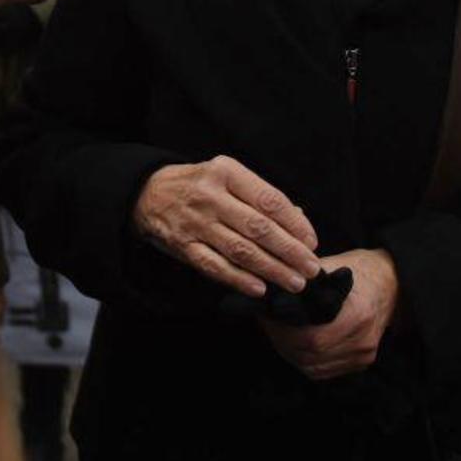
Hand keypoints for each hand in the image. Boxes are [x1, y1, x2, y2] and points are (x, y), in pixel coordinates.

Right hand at [133, 156, 320, 297]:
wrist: (148, 192)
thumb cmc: (200, 185)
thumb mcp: (228, 176)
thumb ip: (261, 196)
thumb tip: (299, 221)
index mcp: (227, 172)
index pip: (269, 200)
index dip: (295, 224)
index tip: (312, 242)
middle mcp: (211, 196)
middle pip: (259, 227)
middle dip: (290, 251)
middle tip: (311, 268)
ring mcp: (196, 222)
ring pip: (240, 250)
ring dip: (271, 269)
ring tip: (294, 282)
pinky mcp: (183, 246)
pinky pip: (215, 266)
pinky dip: (239, 279)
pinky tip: (260, 288)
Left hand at [261, 248, 397, 379]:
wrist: (394, 283)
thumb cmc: (361, 270)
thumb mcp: (333, 265)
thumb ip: (305, 280)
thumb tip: (272, 287)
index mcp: (357, 314)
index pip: (312, 338)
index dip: (284, 332)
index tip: (268, 316)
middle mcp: (362, 339)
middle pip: (310, 355)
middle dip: (282, 341)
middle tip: (268, 323)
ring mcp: (363, 354)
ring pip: (314, 367)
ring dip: (291, 352)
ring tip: (279, 332)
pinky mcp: (362, 361)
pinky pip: (324, 370)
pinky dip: (305, 360)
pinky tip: (296, 344)